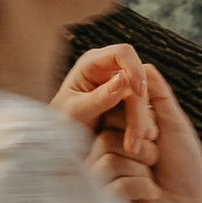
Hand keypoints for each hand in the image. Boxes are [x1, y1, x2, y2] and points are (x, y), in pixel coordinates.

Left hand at [53, 41, 157, 165]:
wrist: (58, 140)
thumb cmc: (59, 123)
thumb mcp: (75, 112)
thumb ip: (98, 97)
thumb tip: (123, 80)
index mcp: (92, 63)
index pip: (123, 53)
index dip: (135, 68)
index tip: (140, 92)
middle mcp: (109, 71)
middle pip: (137, 81)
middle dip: (138, 110)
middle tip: (133, 139)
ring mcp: (120, 87)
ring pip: (143, 99)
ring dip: (142, 124)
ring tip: (132, 149)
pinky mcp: (127, 104)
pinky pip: (142, 112)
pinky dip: (140, 129)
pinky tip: (134, 146)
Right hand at [54, 55, 201, 202]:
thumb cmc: (186, 172)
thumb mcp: (174, 127)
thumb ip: (158, 97)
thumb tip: (144, 63)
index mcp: (119, 134)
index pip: (111, 112)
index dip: (137, 120)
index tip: (157, 135)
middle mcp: (106, 154)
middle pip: (107, 134)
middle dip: (142, 147)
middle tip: (158, 162)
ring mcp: (102, 179)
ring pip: (109, 157)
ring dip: (142, 170)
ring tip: (154, 182)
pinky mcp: (104, 202)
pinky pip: (115, 182)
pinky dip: (143, 189)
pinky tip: (151, 198)